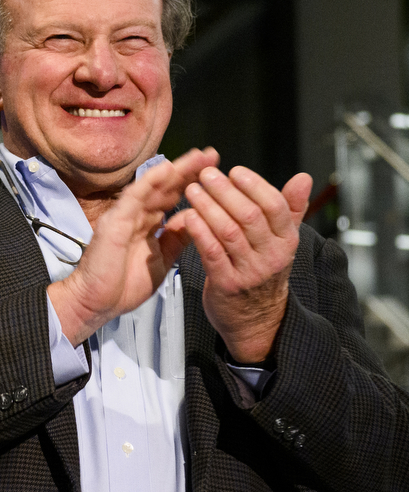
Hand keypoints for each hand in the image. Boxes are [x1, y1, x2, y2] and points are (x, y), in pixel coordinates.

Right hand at [49, 147, 218, 343]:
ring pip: (152, 187)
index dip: (193, 184)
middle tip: (212, 156)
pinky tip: (166, 169)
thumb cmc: (122, 287)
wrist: (97, 304)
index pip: (172, 198)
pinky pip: (133, 198)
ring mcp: (124, 216)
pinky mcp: (114, 221)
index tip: (216, 173)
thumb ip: (176, 239)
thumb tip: (194, 220)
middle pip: (165, 187)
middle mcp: (136, 216)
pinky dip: (149, 182)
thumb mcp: (162, 261)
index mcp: (147, 225)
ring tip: (197, 158)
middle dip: (189, 171)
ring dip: (175, 170)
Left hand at [164, 165, 312, 363]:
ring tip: (192, 190)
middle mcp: (272, 255)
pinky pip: (211, 253)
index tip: (234, 171)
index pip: (274, 206)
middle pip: (249, 215)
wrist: (257, 320)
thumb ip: (290, 208)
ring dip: (208, 207)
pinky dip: (199, 232)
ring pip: (228, 232)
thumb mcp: (283, 241)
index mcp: (287, 240)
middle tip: (206, 175)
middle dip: (225, 191)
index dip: (253, 185)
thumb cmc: (264, 272)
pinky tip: (188, 217)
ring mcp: (250, 271)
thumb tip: (303, 178)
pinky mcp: (227, 284)